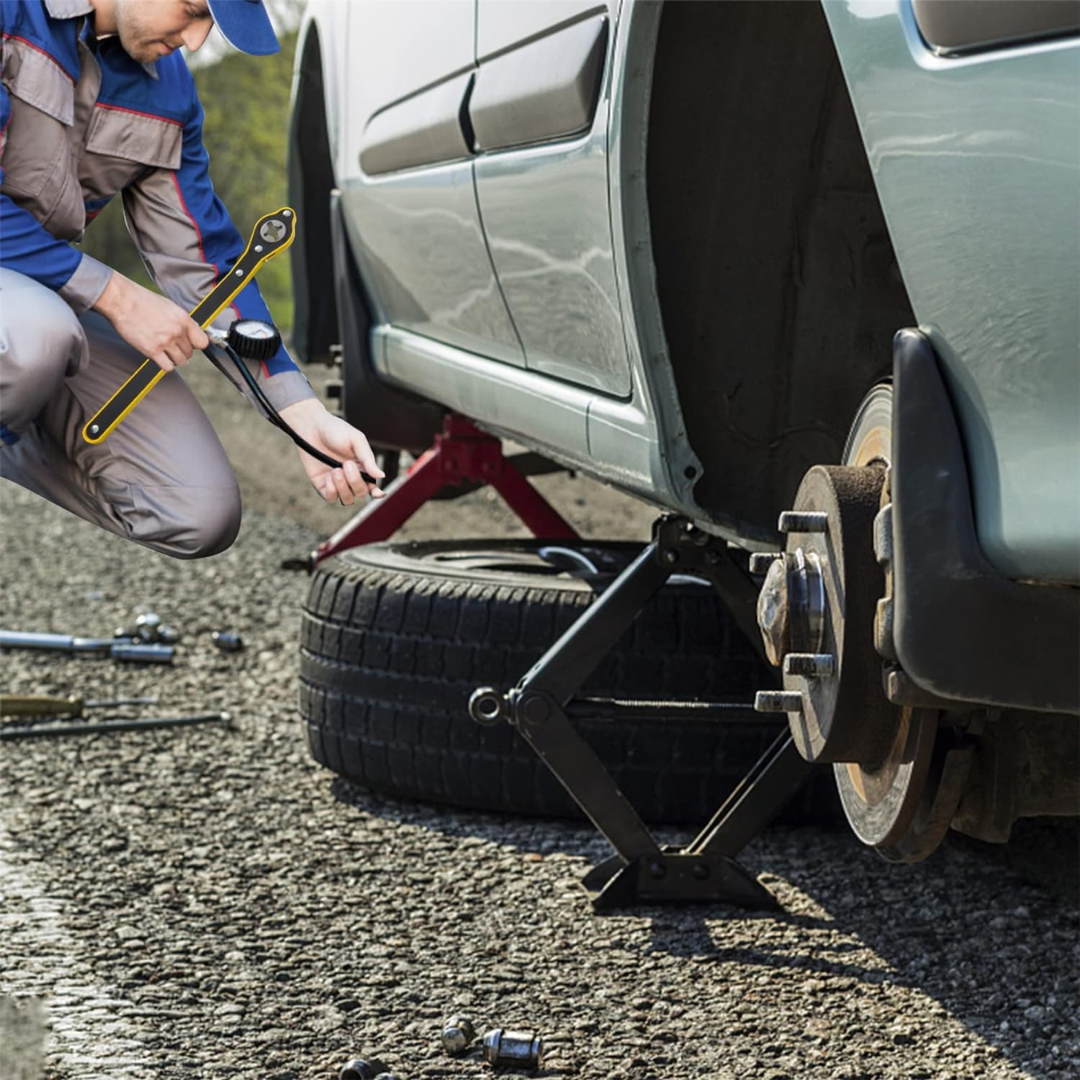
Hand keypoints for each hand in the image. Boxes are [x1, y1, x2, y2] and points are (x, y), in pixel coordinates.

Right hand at [93, 272, 208, 372]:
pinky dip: (165, 365)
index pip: (202, 342)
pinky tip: (159, 357)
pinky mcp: (152, 350)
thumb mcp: (169, 306)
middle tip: (170, 345)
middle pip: (189, 353)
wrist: (121, 300)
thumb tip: (190, 333)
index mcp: (183, 319)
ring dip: (174, 359)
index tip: (190, 344)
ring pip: (180, 361)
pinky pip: (168, 367)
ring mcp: (165, 342)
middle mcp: (177, 331)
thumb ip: (181, 321)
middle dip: (181, 350)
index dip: (196, 344)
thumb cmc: (141, 300)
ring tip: (164, 351)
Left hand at [278, 398, 385, 504]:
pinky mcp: (322, 485)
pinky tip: (329, 476)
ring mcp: (336, 483)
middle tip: (347, 464)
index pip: (373, 487)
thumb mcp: (356, 440)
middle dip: (355, 481)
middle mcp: (351, 478)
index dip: (377, 493)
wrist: (312, 427)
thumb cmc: (336, 430)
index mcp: (363, 468)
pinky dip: (332, 490)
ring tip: (336, 470)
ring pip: (347, 499)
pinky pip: (331, 497)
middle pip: (361, 493)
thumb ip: (368, 459)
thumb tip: (381, 476)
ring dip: (344, 487)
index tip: (377, 493)